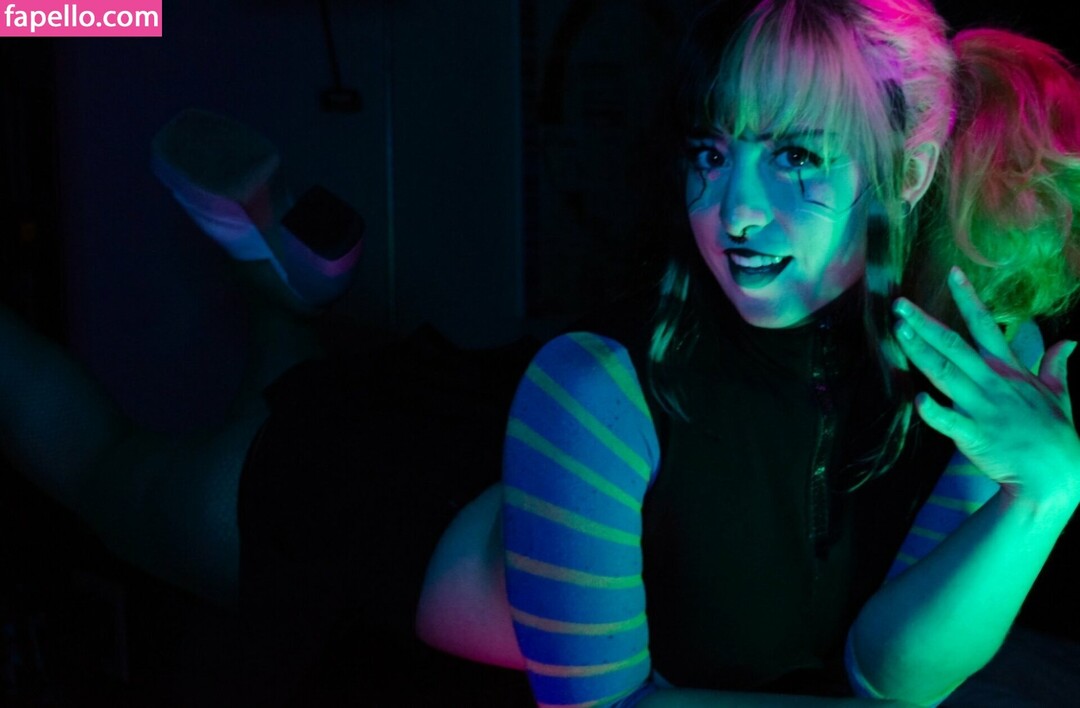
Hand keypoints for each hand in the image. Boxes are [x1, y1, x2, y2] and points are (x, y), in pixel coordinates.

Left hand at [893, 267, 1079, 506]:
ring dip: (921, 353)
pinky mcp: (974, 436)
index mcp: (1009, 371)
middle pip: (954, 346)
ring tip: (898, 332)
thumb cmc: (1056, 436)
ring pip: (945, 374)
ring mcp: (982, 409)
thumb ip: (1057, 366)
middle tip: (899, 304)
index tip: (951, 274)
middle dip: (925, 324)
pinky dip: (934, 411)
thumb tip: (1071, 342)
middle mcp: (992, 384)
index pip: (986, 326)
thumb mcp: (1061, 395)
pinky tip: (917, 400)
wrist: (1055, 476)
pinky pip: (950, 421)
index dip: (968, 299)